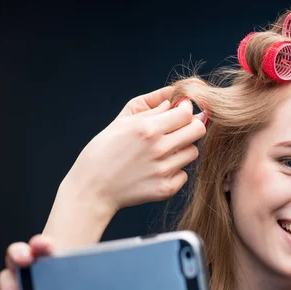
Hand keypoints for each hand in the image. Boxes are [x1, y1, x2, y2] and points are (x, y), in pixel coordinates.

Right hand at [0, 235, 87, 289]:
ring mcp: (23, 289)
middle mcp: (45, 286)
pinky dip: (7, 286)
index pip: (72, 267)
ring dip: (21, 255)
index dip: (74, 254)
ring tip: (25, 261)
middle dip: (43, 245)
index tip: (78, 251)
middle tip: (45, 245)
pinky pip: (3, 283)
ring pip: (19, 262)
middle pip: (44, 256)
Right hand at [63, 86, 206, 212]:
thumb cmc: (104, 150)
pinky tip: (156, 170)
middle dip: (192, 125)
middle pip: (198, 130)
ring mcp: (163, 170)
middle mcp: (158, 149)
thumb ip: (152, 105)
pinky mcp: (165, 189)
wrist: (92, 188)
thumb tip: (177, 99)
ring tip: (162, 152)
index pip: (187, 113)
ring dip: (182, 149)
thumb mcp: (122, 120)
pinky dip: (174, 171)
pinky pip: (184, 174)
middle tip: (180, 129)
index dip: (186, 109)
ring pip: (193, 152)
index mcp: (147, 128)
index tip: (180, 110)